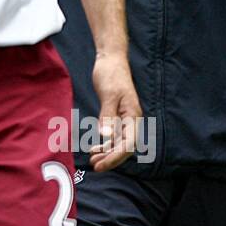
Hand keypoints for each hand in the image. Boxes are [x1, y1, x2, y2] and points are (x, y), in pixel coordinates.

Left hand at [90, 52, 142, 171]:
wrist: (110, 60)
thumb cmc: (111, 74)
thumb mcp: (108, 95)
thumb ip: (108, 116)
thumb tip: (107, 137)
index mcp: (133, 116)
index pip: (128, 144)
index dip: (115, 157)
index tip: (101, 164)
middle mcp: (131, 120)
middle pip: (124, 147)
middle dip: (110, 158)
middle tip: (94, 166)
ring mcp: (124, 118)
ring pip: (119, 143)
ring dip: (107, 152)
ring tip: (93, 159)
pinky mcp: (116, 115)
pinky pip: (113, 135)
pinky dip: (105, 143)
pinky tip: (95, 148)